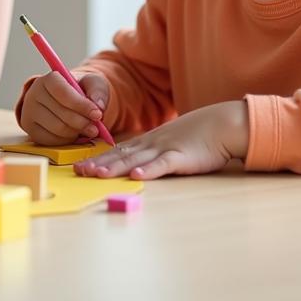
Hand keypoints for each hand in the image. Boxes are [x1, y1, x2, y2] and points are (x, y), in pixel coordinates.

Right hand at [19, 70, 110, 144]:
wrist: (66, 101)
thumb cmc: (79, 90)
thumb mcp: (92, 83)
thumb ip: (98, 91)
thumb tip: (99, 107)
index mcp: (48, 79)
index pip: (62, 92)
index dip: (80, 105)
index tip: (97, 114)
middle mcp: (34, 94)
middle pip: (60, 113)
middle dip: (82, 122)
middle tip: (96, 127)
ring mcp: (30, 113)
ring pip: (57, 129)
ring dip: (76, 132)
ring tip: (87, 130)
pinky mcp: (31, 131)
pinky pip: (51, 141)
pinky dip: (67, 140)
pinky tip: (74, 133)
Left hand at [73, 101, 248, 179]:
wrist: (221, 125)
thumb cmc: (197, 136)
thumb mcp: (169, 142)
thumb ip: (153, 152)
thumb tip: (135, 165)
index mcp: (148, 141)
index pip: (117, 151)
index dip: (98, 158)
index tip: (80, 166)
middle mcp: (151, 143)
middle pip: (120, 155)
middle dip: (98, 163)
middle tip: (79, 171)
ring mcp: (165, 149)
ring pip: (135, 159)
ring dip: (115, 167)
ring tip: (98, 174)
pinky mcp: (181, 157)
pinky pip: (163, 164)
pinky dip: (149, 170)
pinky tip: (137, 176)